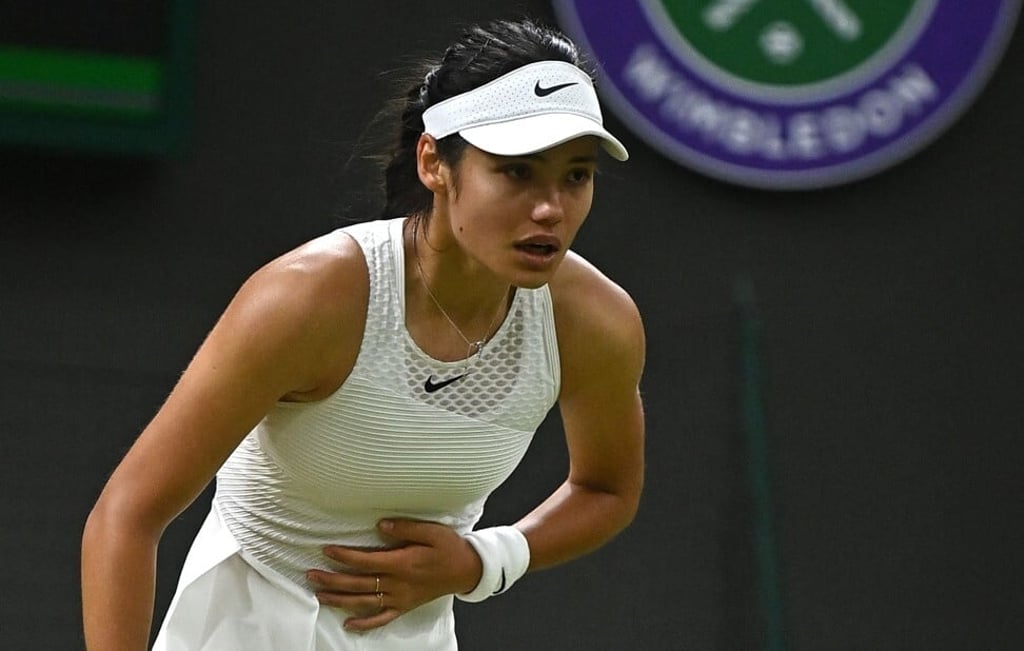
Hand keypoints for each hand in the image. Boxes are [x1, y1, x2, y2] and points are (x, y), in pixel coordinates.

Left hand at [306, 519, 482, 631]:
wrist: (466, 570)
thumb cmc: (449, 548)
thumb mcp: (432, 531)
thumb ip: (405, 528)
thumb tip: (380, 525)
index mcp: (402, 563)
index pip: (366, 561)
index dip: (344, 556)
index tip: (326, 550)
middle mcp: (398, 584)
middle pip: (359, 583)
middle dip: (332, 579)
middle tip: (310, 574)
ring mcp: (400, 598)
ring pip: (364, 602)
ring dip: (340, 599)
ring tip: (319, 595)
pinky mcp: (405, 606)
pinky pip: (382, 619)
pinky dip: (364, 624)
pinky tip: (348, 624)